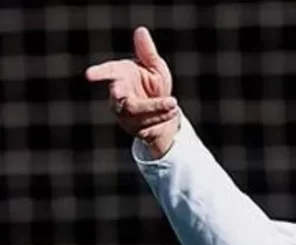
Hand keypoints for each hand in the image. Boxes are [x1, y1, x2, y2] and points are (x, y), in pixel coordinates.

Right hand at [85, 26, 179, 157]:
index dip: (99, 73)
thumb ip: (147, 52)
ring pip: (135, 113)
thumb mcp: (155, 67)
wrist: (164, 111)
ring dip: (155, 108)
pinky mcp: (134, 128)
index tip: (89, 75)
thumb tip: (141, 30)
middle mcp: (119, 95)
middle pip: (118, 98)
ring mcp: (124, 113)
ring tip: (172, 103)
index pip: (108, 72)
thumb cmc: (155, 85)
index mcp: (121, 75)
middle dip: (118, 96)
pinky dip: (161, 117)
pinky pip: (145, 125)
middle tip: (119, 93)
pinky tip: (172, 111)